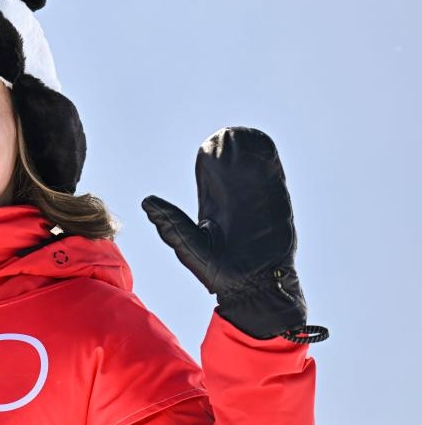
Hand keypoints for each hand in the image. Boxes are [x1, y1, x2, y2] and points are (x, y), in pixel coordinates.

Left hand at [141, 127, 315, 339]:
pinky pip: (274, 181)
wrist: (253, 289)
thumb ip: (170, 223)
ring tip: (244, 135)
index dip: (211, 159)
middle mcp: (236, 204)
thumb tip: (147, 201)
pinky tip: (264, 148)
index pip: (211, 177)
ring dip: (251, 152)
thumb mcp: (188, 245)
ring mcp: (257, 205)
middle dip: (232, 150)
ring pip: (254, 171)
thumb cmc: (218, 274)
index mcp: (214, 210)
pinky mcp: (277, 209)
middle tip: (227, 134)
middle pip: (234, 169)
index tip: (210, 144)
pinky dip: (270, 163)